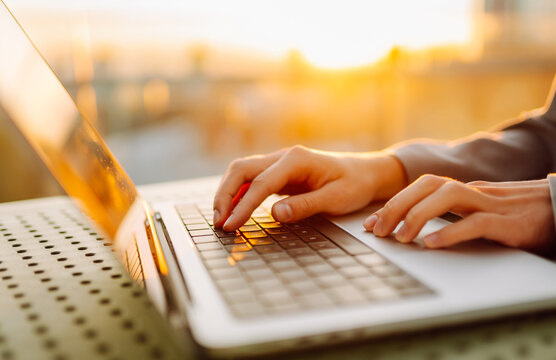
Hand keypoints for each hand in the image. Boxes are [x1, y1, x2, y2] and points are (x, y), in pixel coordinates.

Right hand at [213, 145, 406, 230]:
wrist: (365, 173)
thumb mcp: (335, 199)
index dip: (242, 206)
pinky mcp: (279, 172)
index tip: (231, 226)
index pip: (260, 183)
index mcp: (296, 159)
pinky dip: (239, 194)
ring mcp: (279, 163)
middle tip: (219, 222)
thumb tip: (275, 214)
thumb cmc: (354, 184)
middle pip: (241, 170)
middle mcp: (283, 156)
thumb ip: (305, 206)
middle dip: (225, 195)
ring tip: (222, 219)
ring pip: (242, 172)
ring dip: (228, 193)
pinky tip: (235, 210)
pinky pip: (251, 180)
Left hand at [363, 175, 555, 253]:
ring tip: (400, 238)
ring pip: (448, 196)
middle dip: (397, 205)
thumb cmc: (517, 216)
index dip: (393, 203)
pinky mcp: (508, 222)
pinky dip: (451, 232)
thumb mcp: (478, 212)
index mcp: (464, 191)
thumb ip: (451, 215)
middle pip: (428, 185)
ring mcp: (491, 204)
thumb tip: (415, 229)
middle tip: (378, 230)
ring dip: (418, 215)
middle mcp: (473, 192)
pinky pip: (476, 222)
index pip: (421, 187)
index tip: (370, 224)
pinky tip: (430, 245)